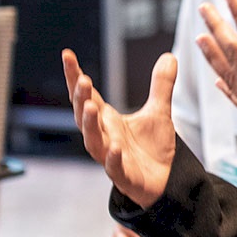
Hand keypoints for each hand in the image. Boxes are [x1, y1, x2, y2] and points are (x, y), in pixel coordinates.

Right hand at [62, 49, 177, 209]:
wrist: (165, 181)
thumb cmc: (152, 147)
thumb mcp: (158, 111)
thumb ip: (161, 85)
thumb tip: (169, 56)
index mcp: (107, 120)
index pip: (87, 96)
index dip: (75, 77)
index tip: (67, 55)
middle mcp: (104, 137)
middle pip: (84, 117)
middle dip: (81, 99)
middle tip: (82, 80)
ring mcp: (111, 157)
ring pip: (93, 142)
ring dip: (90, 125)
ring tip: (91, 106)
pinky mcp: (125, 176)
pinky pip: (114, 168)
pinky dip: (112, 158)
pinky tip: (115, 147)